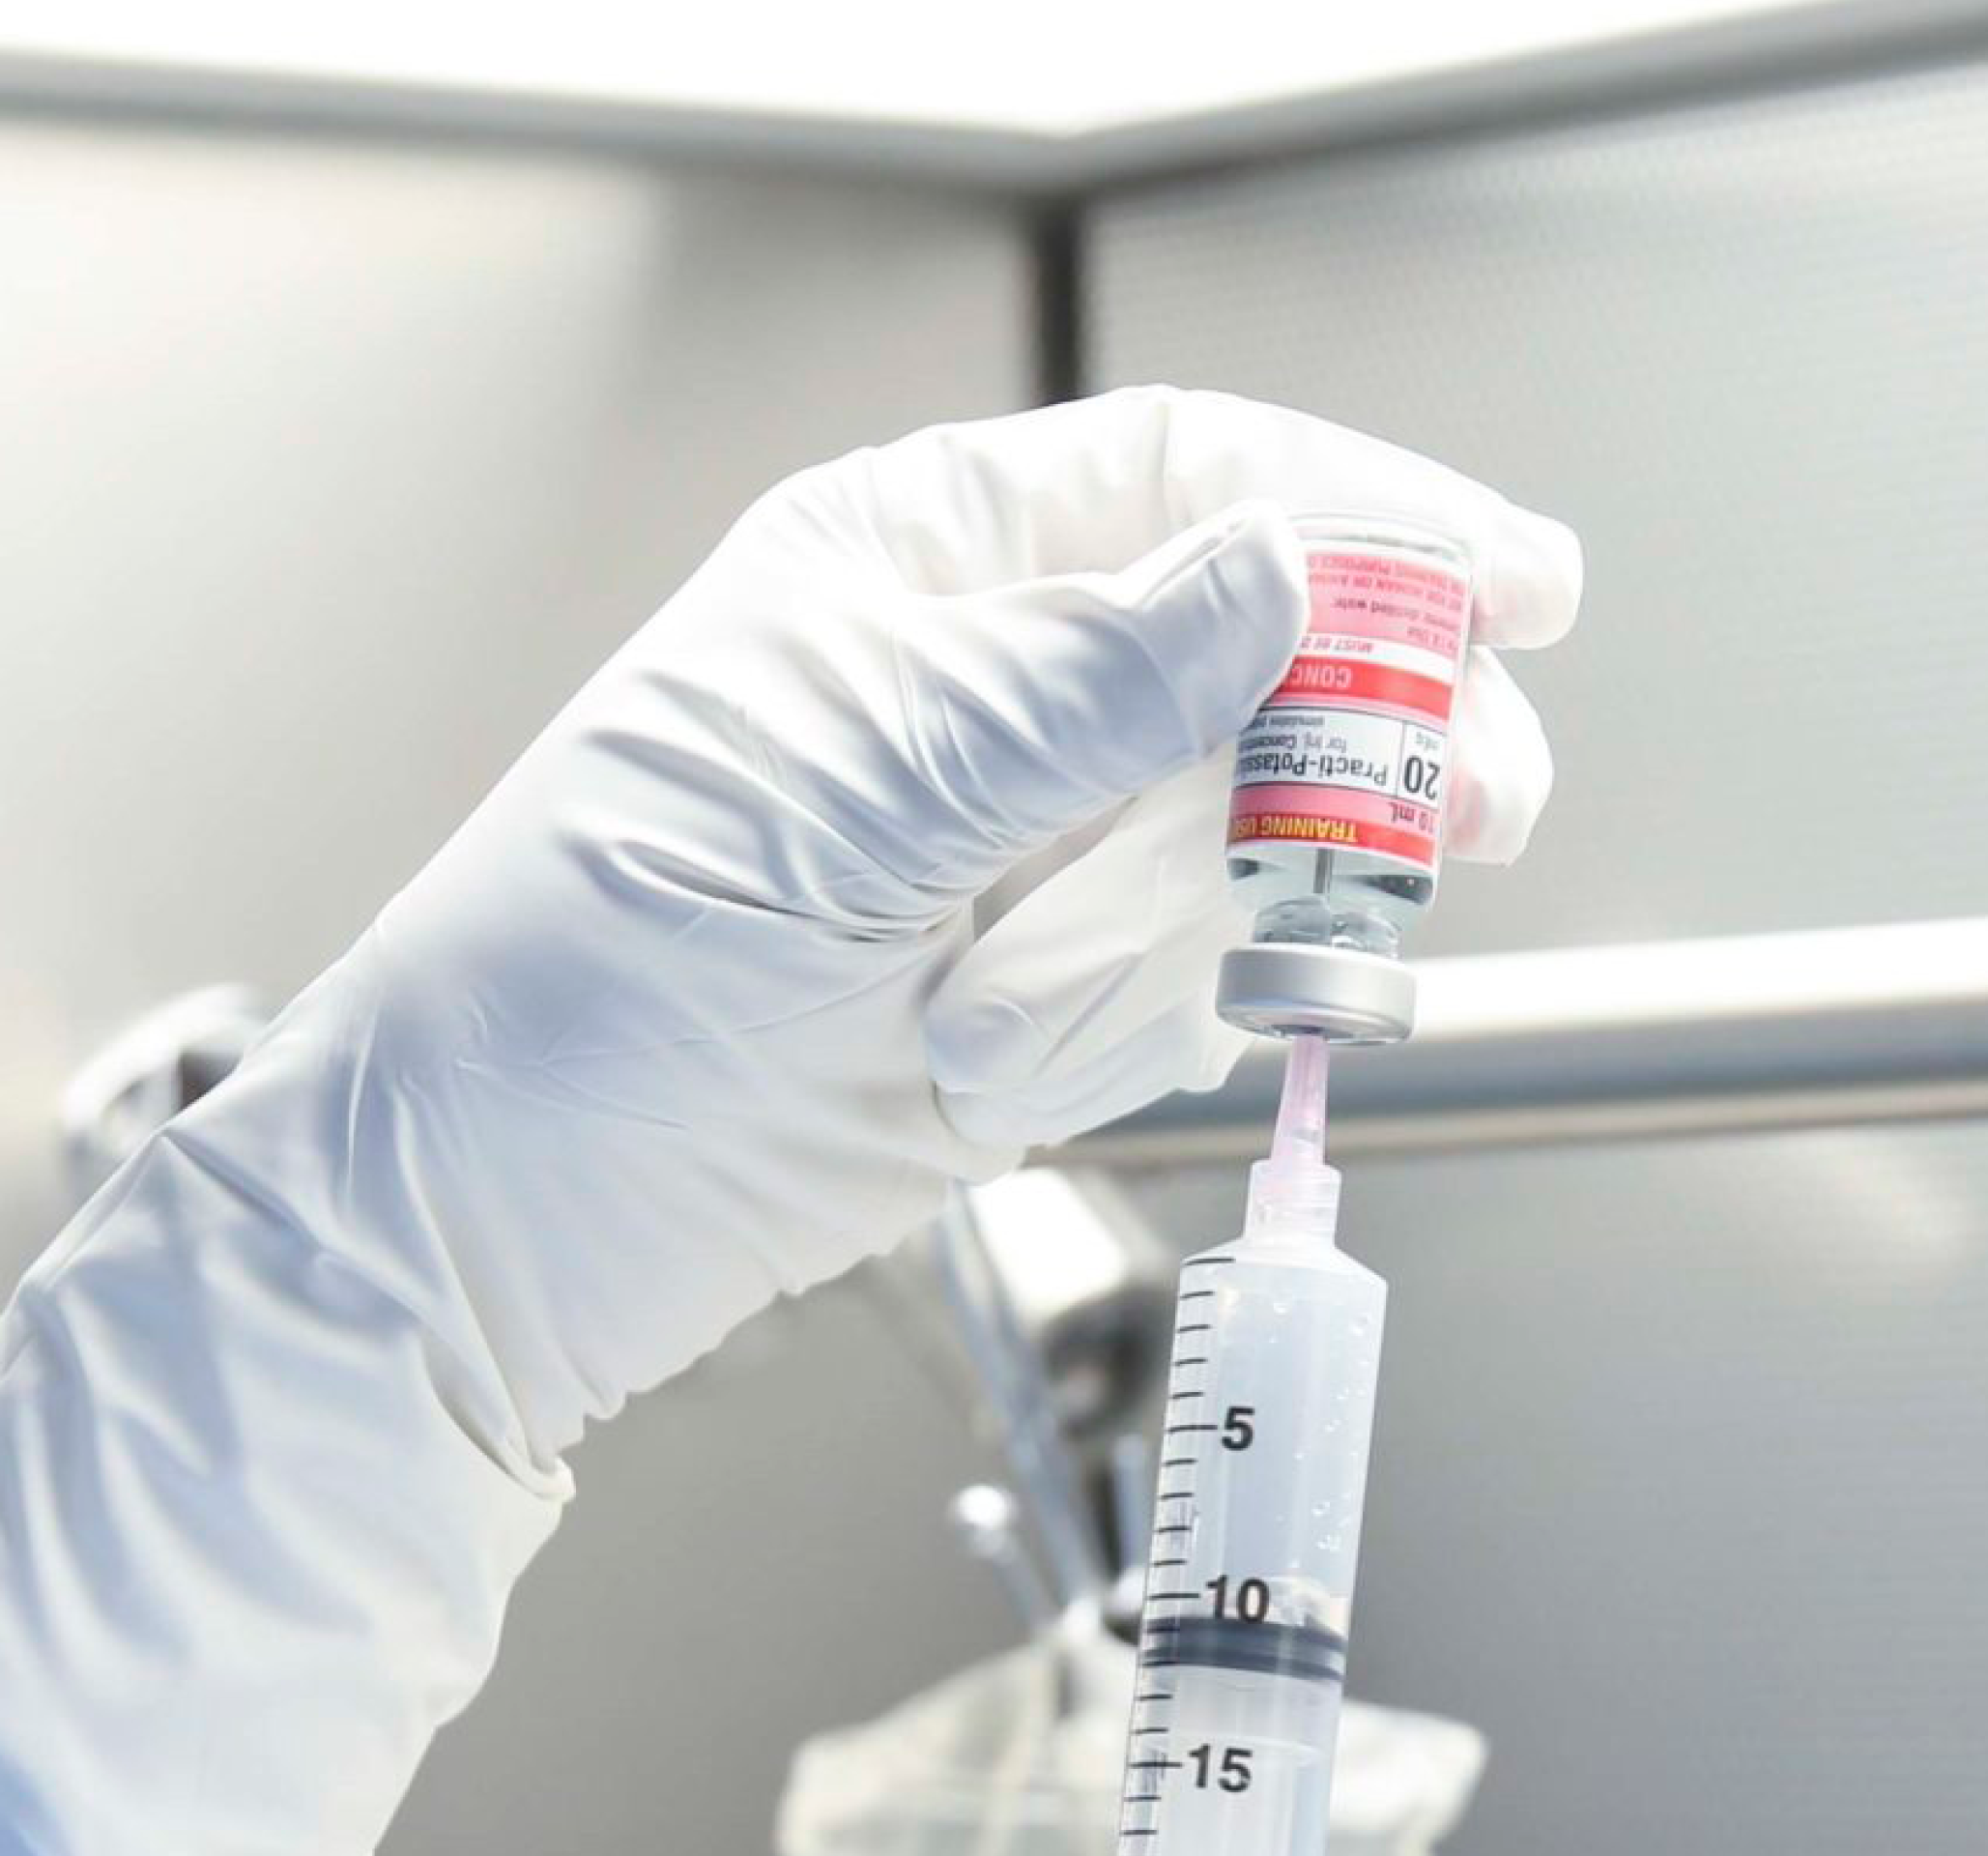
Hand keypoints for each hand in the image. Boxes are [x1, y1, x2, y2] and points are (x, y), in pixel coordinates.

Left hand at [0, 388, 1579, 1855]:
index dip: (1362, 516)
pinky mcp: (1019, 1002)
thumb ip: (1084, 685)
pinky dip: (1216, 991)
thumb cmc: (578, 996)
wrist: (476, 1244)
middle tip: (1482, 795)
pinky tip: (1182, 1023)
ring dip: (1296, 873)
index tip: (1511, 584)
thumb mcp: (852, 802)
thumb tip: (1278, 568)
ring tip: (1284, 941)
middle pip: (1253, 647)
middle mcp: (964, 689)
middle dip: (1378, 716)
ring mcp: (1000, 850)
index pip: (1183, 478)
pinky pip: (1189, 967)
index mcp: (899, 569)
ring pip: (1243, 814)